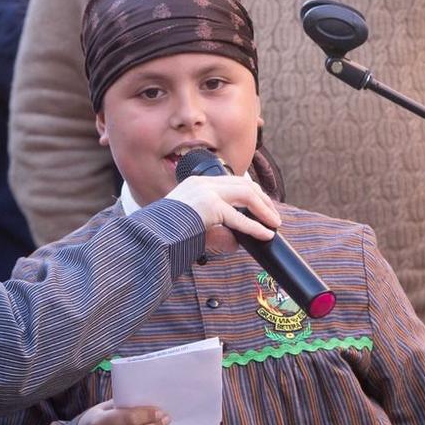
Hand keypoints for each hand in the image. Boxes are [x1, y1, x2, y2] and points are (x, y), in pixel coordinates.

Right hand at [163, 173, 279, 252]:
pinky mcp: (209, 206)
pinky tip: (265, 234)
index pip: (232, 181)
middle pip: (243, 184)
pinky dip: (255, 226)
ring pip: (246, 194)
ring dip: (264, 209)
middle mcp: (202, 183)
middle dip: (262, 199)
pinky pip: (239, 217)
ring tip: (274, 223)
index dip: (252, 192)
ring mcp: (206, 192)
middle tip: (273, 216)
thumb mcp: (193, 227)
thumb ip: (214, 230)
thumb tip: (236, 242)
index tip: (262, 205)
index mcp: (196, 183)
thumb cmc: (167, 235)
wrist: (150, 238)